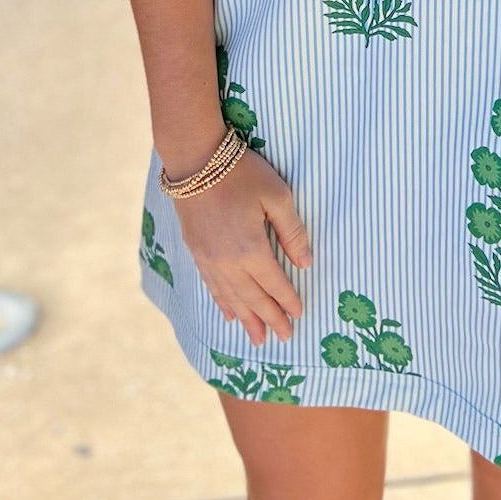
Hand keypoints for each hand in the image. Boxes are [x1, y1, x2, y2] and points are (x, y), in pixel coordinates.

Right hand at [172, 146, 311, 346]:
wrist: (195, 160)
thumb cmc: (241, 173)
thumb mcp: (277, 195)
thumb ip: (292, 232)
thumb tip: (305, 263)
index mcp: (252, 250)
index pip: (275, 284)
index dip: (288, 301)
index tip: (299, 315)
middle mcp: (229, 263)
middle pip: (253, 299)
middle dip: (270, 319)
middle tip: (284, 338)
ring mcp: (209, 260)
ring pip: (232, 298)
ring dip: (247, 319)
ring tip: (257, 339)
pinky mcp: (196, 252)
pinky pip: (212, 286)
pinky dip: (223, 303)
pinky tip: (229, 314)